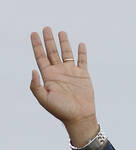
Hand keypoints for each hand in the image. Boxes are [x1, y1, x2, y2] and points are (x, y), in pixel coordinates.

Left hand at [29, 27, 97, 145]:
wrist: (79, 116)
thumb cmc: (61, 110)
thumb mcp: (44, 99)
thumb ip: (35, 85)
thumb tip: (33, 70)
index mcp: (48, 76)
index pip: (41, 57)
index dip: (36, 45)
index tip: (33, 34)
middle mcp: (59, 72)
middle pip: (52, 52)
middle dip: (48, 40)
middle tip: (46, 28)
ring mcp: (71, 73)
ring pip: (66, 54)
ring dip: (63, 43)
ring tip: (61, 32)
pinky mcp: (83, 75)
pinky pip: (82, 61)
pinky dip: (82, 53)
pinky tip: (80, 44)